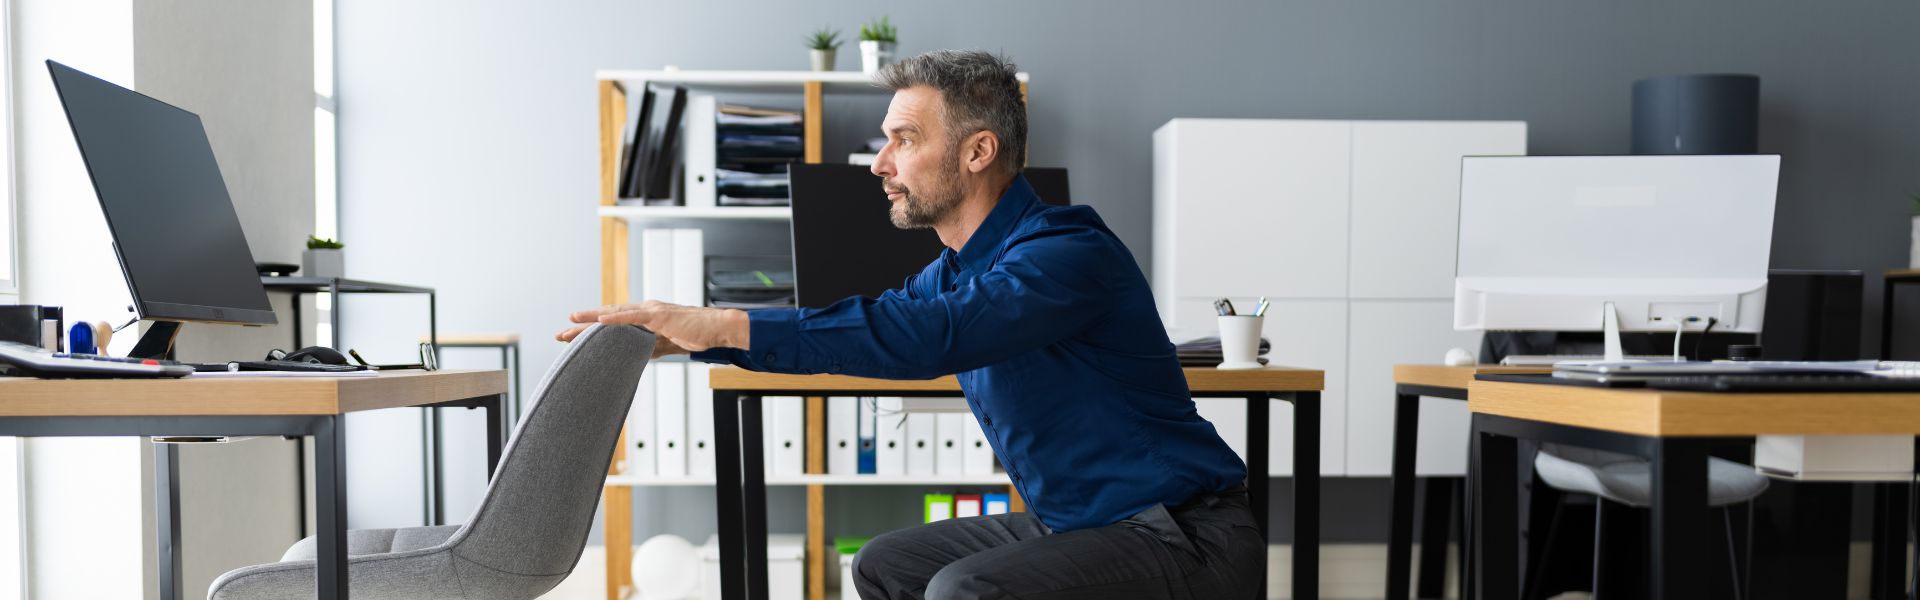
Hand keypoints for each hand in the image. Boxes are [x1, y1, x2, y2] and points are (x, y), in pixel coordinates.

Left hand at [556, 301, 749, 355]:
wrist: (718, 329)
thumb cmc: (698, 335)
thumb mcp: (669, 343)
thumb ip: (652, 346)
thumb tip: (638, 355)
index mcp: (646, 316)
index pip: (614, 323)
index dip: (592, 329)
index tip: (573, 337)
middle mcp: (644, 310)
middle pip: (607, 318)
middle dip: (582, 326)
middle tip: (560, 335)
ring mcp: (650, 311)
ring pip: (614, 315)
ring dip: (591, 320)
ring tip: (570, 324)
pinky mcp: (658, 315)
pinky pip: (632, 317)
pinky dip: (614, 319)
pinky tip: (598, 321)